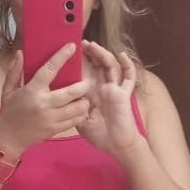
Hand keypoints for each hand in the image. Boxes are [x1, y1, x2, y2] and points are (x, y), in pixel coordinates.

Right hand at [0, 45, 90, 156]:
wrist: (9, 137)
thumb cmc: (9, 111)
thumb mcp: (8, 89)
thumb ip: (14, 71)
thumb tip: (21, 53)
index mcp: (32, 91)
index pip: (49, 70)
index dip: (62, 57)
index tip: (72, 47)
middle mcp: (43, 104)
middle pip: (71, 93)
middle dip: (83, 85)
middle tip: (88, 81)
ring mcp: (51, 119)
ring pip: (76, 109)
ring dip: (84, 101)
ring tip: (85, 96)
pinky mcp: (55, 129)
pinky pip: (74, 121)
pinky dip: (81, 114)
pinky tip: (81, 109)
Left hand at [77, 40, 143, 154]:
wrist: (116, 145)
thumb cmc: (99, 134)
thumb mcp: (79, 120)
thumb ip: (73, 107)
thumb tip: (61, 95)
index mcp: (91, 93)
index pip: (85, 72)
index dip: (80, 62)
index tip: (70, 52)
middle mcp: (102, 88)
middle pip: (97, 65)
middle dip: (90, 53)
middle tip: (81, 43)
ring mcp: (114, 89)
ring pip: (109, 66)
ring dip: (102, 54)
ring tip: (92, 46)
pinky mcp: (123, 94)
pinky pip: (129, 78)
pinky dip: (128, 65)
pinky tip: (122, 55)